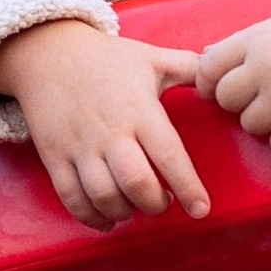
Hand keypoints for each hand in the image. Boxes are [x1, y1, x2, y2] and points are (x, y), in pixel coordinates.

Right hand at [0, 17, 209, 229]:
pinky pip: (71, 197)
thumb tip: (223, 78)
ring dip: (124, 211)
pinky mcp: (55, 156)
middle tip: (163, 201)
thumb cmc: (106, 59)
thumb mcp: (152, 58)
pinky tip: (107, 218)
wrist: (46, 52)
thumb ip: (192, 68)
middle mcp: (110, 131)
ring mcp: (79, 146)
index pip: (169, 154)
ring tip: (134, 206)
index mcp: (139, 109)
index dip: (188, 186)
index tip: (201, 209)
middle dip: (155, 204)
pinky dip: (90, 217)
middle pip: (135, 182)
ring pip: (103, 195)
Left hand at [195, 3, 270, 156]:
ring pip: (251, 125)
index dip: (208, 82)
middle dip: (240, 103)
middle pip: (226, 99)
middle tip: (265, 98)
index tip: (216, 89)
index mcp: (258, 38)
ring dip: (267, 123)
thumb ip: (249, 39)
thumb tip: (208, 56)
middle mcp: (266, 65)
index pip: (208, 65)